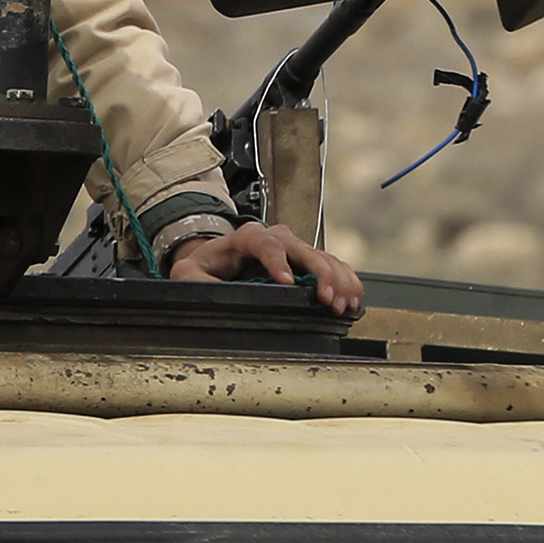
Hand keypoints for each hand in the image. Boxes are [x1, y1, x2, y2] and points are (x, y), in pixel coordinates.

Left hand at [168, 223, 363, 313]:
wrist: (217, 259)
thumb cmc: (207, 266)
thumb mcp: (190, 273)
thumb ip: (195, 280)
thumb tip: (206, 292)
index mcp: (248, 237)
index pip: (266, 244)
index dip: (278, 262)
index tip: (288, 282)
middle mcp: (275, 237)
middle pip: (303, 249)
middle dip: (320, 274)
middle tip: (326, 300)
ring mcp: (294, 248)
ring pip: (323, 257)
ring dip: (337, 281)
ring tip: (341, 305)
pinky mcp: (306, 261)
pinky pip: (333, 266)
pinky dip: (346, 281)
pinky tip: (353, 298)